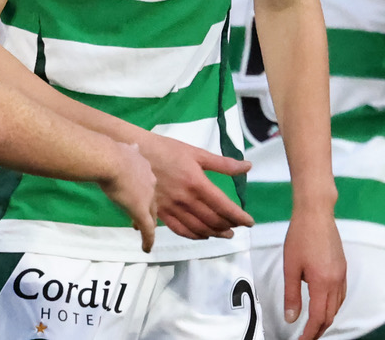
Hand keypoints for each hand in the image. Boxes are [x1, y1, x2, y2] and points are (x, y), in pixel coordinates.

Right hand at [95, 142, 158, 252]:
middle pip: (151, 200)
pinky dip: (148, 239)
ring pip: (150, 214)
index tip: (138, 197)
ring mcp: (146, 198)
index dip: (143, 192)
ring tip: (143, 231)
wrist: (112, 161)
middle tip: (142, 216)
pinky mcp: (141, 212)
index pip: (146, 184)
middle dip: (147, 208)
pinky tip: (146, 248)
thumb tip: (132, 145)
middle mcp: (149, 183)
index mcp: (144, 168)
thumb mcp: (124, 147)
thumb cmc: (112, 152)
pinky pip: (148, 229)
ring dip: (147, 222)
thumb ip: (128, 150)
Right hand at [138, 135, 253, 239]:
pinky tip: (201, 235)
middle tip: (237, 228)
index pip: (224, 206)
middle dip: (228, 226)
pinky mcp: (159, 212)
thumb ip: (222, 163)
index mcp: (197, 183)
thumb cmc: (166, 149)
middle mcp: (186, 199)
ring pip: (198, 228)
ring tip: (224, 234)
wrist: (134, 152)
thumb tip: (247, 166)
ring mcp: (172, 208)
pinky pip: (180, 230)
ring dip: (214, 234)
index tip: (249, 222)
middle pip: (213, 220)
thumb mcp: (195, 152)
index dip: (239, 217)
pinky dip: (194, 236)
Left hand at [282, 205, 345, 339]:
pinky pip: (341, 295)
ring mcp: (342, 275)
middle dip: (319, 329)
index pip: (318, 317)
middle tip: (307, 337)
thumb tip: (292, 318)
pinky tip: (324, 305)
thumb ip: (291, 294)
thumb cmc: (300, 237)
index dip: (310, 333)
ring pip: (337, 306)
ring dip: (327, 319)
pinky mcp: (343, 268)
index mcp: (322, 283)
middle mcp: (336, 282)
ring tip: (314, 325)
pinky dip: (333, 306)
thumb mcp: (291, 267)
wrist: (316, 214)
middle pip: (330, 315)